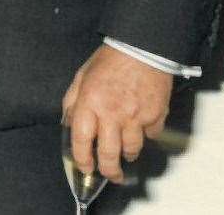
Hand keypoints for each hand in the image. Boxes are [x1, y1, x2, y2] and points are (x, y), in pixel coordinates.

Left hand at [62, 44, 172, 184]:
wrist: (142, 48)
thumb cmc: (110, 59)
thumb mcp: (82, 75)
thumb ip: (72, 100)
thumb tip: (68, 123)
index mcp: (89, 102)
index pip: (81, 139)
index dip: (82, 158)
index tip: (85, 167)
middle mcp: (111, 113)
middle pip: (108, 153)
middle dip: (108, 170)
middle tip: (110, 174)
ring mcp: (135, 116)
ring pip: (131, 150)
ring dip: (127, 154)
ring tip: (124, 152)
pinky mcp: (155, 116)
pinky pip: (151, 135)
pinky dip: (146, 135)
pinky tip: (141, 127)